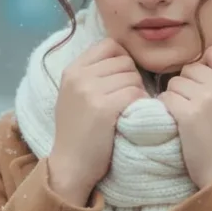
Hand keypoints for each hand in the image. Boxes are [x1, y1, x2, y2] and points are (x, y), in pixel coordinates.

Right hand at [48, 37, 146, 201]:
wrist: (70, 165)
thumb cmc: (78, 133)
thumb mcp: (75, 96)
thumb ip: (92, 75)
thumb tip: (122, 57)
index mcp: (72, 70)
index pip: (109, 45)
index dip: (123, 59)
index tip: (122, 79)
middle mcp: (79, 76)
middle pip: (124, 61)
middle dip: (133, 78)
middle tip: (128, 99)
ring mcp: (90, 91)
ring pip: (132, 76)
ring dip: (138, 92)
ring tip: (129, 108)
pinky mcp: (103, 108)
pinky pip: (135, 93)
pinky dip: (141, 103)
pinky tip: (133, 115)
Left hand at [158, 46, 211, 189]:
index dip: (204, 64)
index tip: (201, 81)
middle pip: (190, 68)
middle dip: (187, 83)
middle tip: (191, 102)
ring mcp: (205, 100)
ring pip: (175, 82)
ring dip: (174, 95)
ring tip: (183, 111)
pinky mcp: (187, 115)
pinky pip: (166, 97)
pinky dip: (166, 107)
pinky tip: (175, 118)